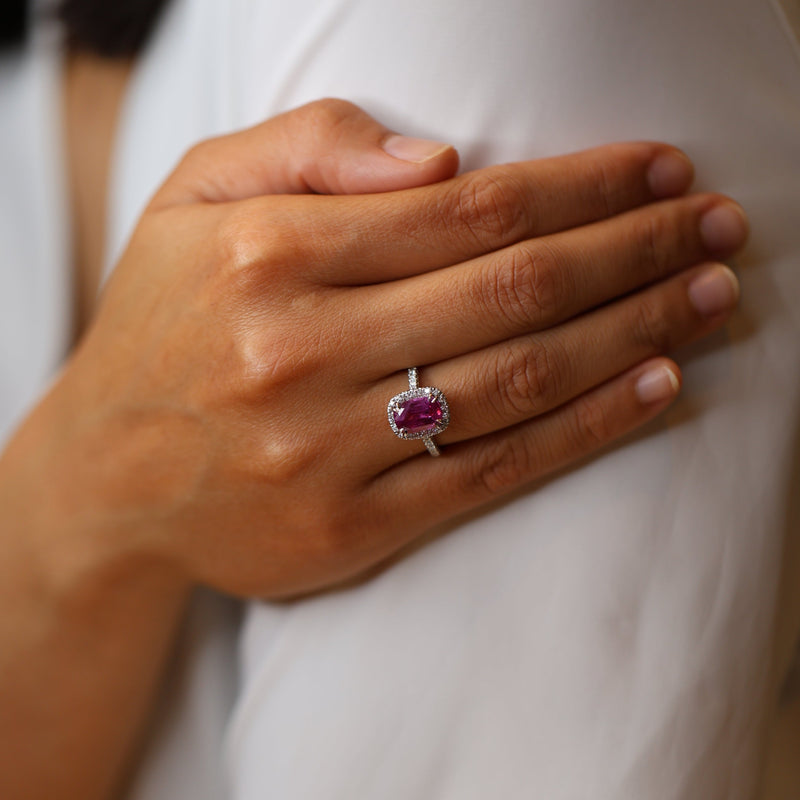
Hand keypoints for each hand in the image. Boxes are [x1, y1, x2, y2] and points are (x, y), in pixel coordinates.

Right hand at [23, 99, 746, 598]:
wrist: (106, 477)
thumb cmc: (161, 324)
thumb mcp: (194, 196)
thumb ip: (309, 149)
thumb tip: (442, 156)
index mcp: (269, 254)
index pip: (470, 207)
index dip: (582, 185)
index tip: (660, 172)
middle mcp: (303, 351)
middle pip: (513, 288)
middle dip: (633, 250)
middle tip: (718, 227)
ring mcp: (330, 449)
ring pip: (519, 380)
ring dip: (635, 332)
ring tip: (710, 298)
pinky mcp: (353, 526)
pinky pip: (494, 471)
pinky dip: (587, 427)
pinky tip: (657, 387)